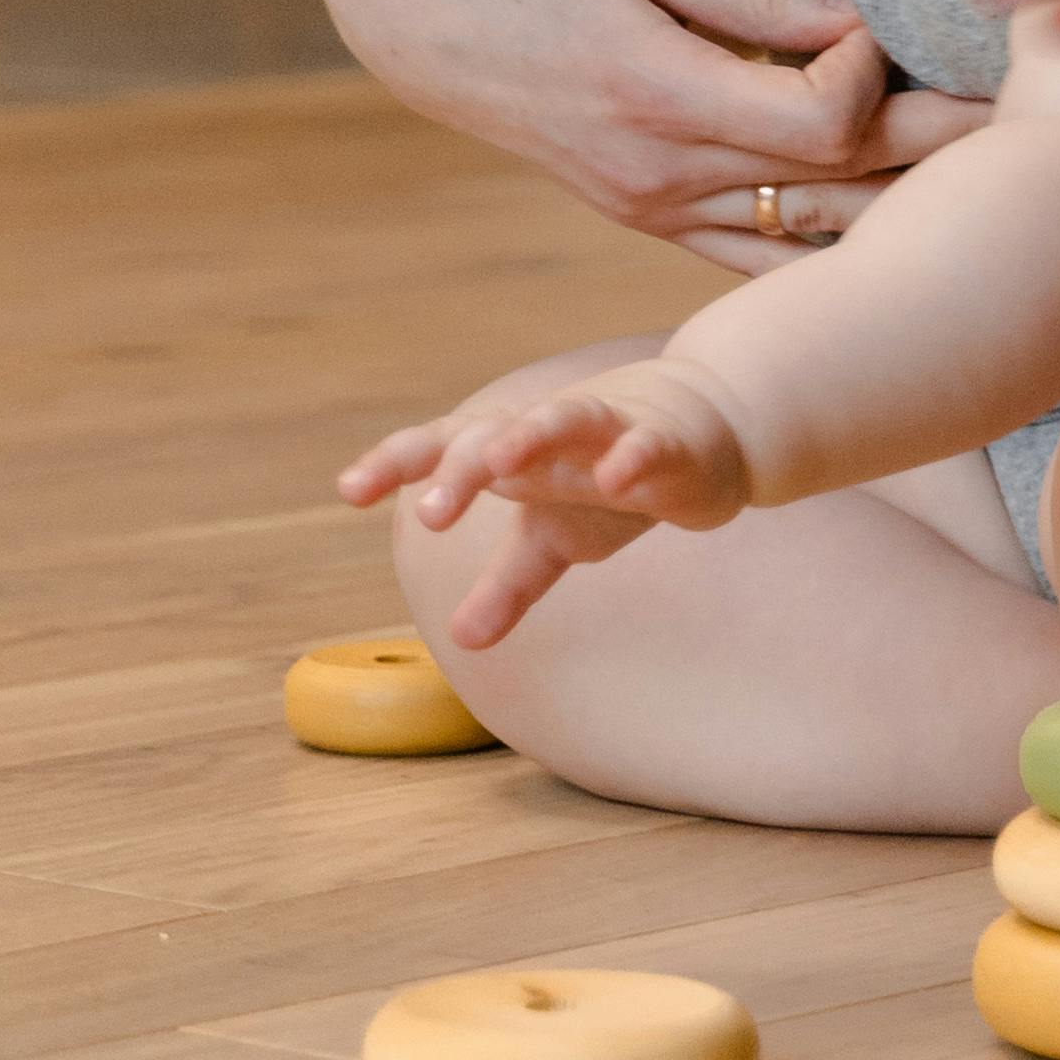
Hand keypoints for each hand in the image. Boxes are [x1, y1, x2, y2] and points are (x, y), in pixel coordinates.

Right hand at [300, 0, 956, 255]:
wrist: (414, 18)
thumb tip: (861, 15)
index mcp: (662, 95)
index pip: (823, 123)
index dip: (874, 74)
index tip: (879, 16)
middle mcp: (661, 173)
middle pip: (835, 186)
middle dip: (933, 150)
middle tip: (1022, 123)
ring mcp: (649, 208)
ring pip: (802, 232)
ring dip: (894, 206)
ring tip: (982, 179)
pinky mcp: (640, 214)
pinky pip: (751, 252)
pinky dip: (822, 242)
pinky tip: (887, 230)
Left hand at [342, 356, 753, 645]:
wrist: (710, 421)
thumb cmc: (610, 478)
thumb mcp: (556, 538)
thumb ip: (509, 584)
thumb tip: (461, 640)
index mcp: (515, 452)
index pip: (445, 448)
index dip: (397, 463)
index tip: (349, 490)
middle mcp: (552, 433)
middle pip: (494, 435)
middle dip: (460, 469)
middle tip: (430, 515)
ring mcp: (610, 430)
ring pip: (564, 420)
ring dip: (532, 435)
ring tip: (501, 463)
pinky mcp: (667, 441)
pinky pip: (646, 444)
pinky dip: (631, 454)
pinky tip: (615, 475)